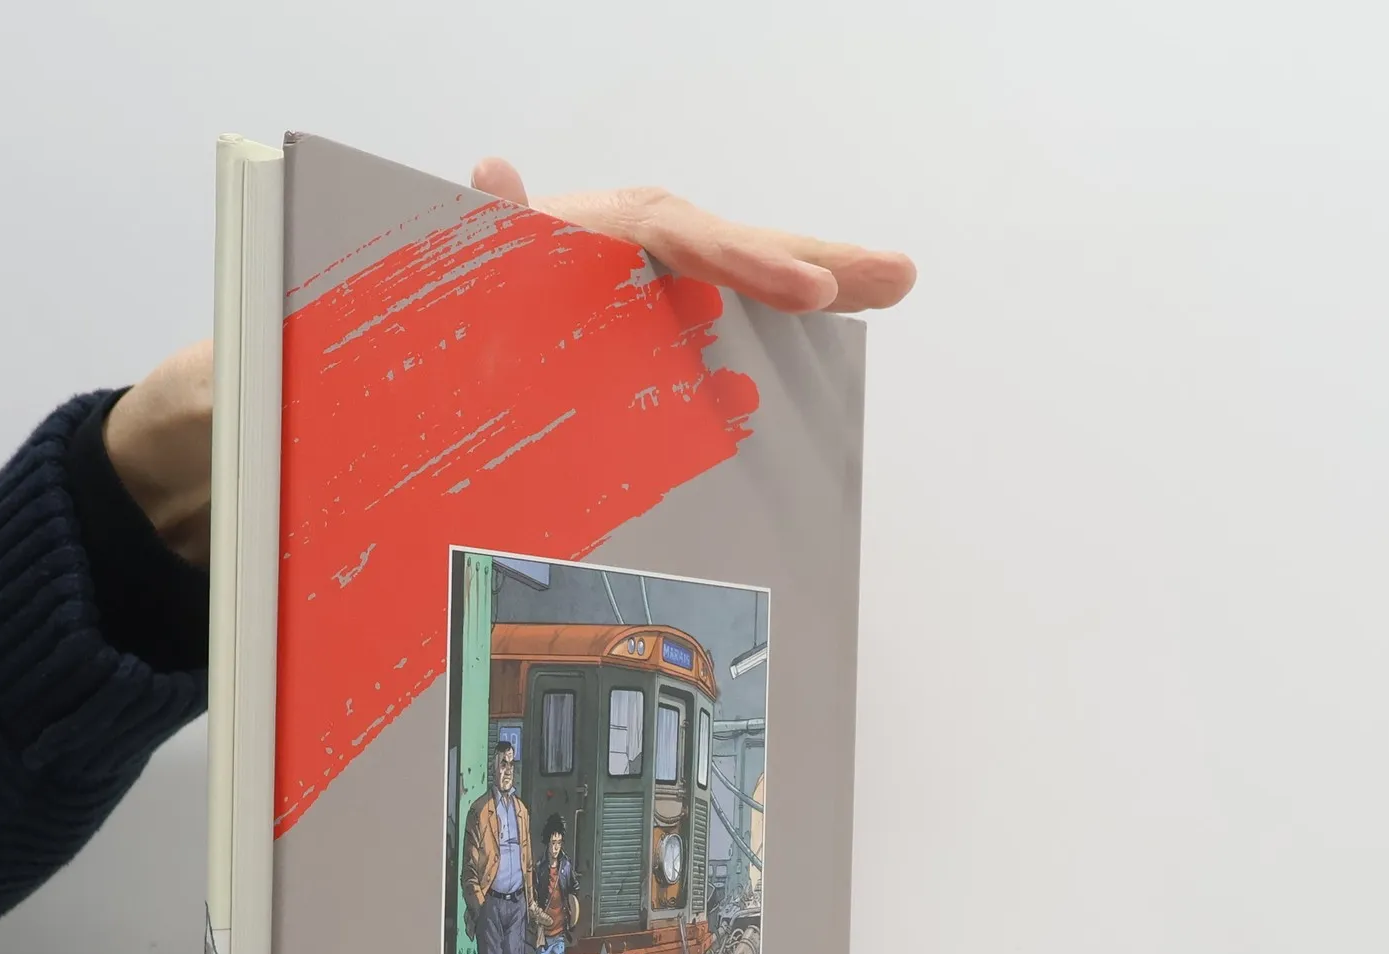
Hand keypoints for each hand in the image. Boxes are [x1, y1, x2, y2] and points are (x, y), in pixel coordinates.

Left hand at [103, 167, 915, 564]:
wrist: (208, 462)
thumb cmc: (250, 395)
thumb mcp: (312, 338)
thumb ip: (418, 269)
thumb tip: (498, 180)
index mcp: (493, 262)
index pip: (636, 230)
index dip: (724, 252)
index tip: (799, 289)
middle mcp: (527, 289)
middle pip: (680, 250)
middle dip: (790, 259)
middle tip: (894, 276)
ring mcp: (537, 344)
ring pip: (668, 311)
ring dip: (766, 309)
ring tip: (862, 311)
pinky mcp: (533, 404)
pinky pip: (632, 386)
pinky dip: (700, 386)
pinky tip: (755, 411)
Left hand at [471, 159, 914, 315]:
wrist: (495, 307)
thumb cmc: (500, 284)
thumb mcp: (496, 259)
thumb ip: (501, 229)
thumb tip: (492, 176)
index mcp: (628, 225)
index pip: (700, 243)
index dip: (756, 267)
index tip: (811, 293)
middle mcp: (670, 240)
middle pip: (755, 248)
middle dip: (826, 262)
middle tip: (895, 276)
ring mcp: (687, 275)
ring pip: (765, 276)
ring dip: (833, 281)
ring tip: (896, 284)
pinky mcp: (692, 311)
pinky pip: (748, 316)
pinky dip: (795, 322)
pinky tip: (842, 342)